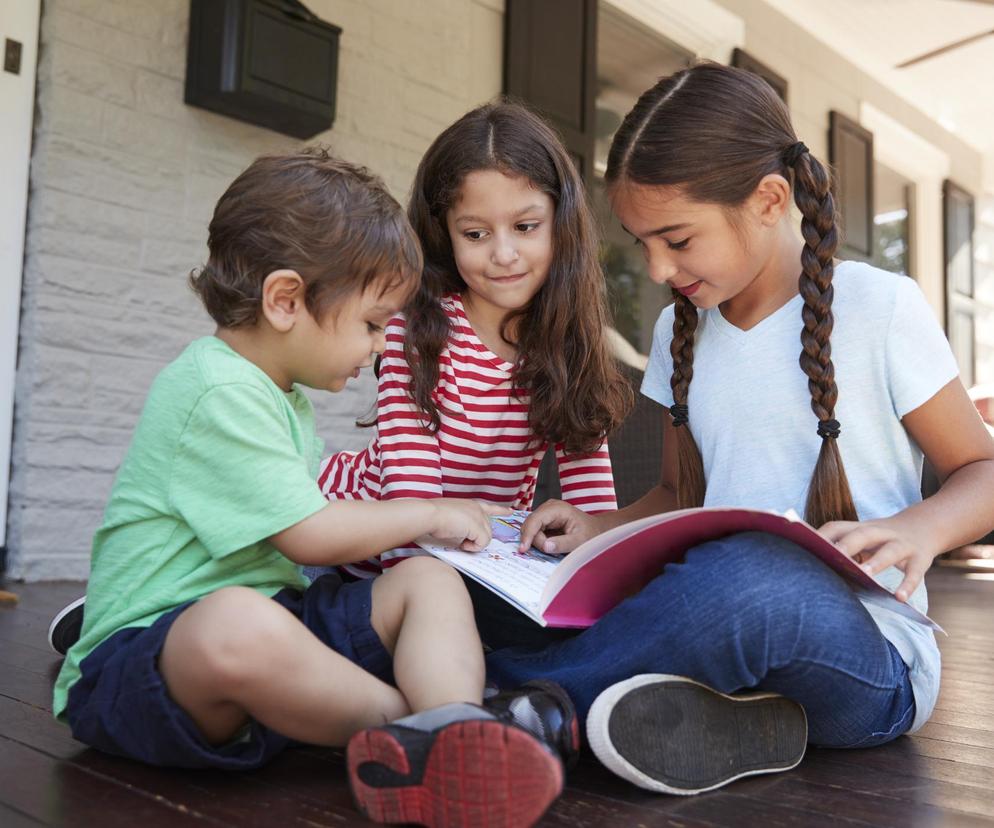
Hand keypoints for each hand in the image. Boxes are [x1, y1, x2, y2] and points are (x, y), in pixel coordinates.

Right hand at [429, 499, 510, 551]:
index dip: (501, 510)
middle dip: (477, 538)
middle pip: (487, 529)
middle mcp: (478, 509)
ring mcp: (479, 517)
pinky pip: (483, 543)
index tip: (510, 511)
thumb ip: (464, 525)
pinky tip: (462, 544)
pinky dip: (473, 547)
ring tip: (460, 541)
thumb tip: (466, 538)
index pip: (490, 507)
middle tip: (463, 541)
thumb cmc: (434, 517)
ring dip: (473, 543)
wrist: (430, 514)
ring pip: (486, 538)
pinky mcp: (478, 527)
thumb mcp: (453, 518)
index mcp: (471, 505)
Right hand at [518, 499, 599, 555]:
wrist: (595, 530)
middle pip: (530, 525)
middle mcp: (548, 507)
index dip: (528, 535)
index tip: (523, 550)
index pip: (535, 520)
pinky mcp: (544, 520)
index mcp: (557, 509)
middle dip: (534, 540)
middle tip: (548, 550)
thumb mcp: (579, 541)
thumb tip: (544, 546)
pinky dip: (538, 540)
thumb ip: (562, 544)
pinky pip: (535, 531)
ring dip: (537, 541)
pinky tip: (548, 545)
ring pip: (531, 529)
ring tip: (552, 547)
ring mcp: (545, 513)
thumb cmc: (590, 534)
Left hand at [818, 518, 936, 602]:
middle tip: (833, 556)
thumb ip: (842, 548)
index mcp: (861, 528)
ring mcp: (902, 544)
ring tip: (866, 575)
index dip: (821, 536)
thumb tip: (813, 568)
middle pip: (863, 535)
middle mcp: (881, 532)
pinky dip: (908, 585)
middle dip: (848, 545)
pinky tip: (900, 598)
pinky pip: (914, 572)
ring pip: (890, 551)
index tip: (805, 546)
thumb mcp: (862, 537)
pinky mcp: (920, 558)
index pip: (837, 527)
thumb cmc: (881, 539)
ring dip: (877, 562)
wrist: (924, 526)